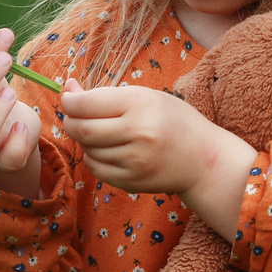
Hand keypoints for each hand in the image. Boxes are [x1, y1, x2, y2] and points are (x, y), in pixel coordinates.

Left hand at [61, 85, 257, 236]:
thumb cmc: (175, 121)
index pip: (86, 104)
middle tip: (73, 116)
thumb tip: (67, 90)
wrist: (204, 159)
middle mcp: (137, 132)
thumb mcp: (147, 97)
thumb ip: (107, 95)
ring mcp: (134, 160)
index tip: (68, 99)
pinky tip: (107, 150)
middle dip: (70, 121)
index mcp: (141, 103)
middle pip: (82, 129)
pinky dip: (94, 157)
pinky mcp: (131, 181)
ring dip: (85, 140)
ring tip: (100, 132)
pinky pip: (96, 168)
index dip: (69, 101)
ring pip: (88, 149)